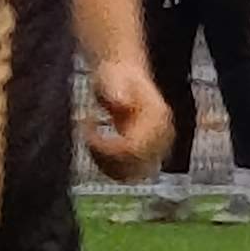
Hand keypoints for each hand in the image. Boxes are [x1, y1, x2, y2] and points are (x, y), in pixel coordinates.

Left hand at [86, 59, 174, 182]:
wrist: (123, 76)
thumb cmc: (115, 75)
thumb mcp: (111, 79)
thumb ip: (116, 91)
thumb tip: (123, 103)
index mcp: (159, 117)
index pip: (134, 149)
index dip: (106, 147)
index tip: (86, 129)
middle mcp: (163, 136)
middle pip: (134, 166)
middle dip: (104, 155)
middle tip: (87, 134)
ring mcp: (158, 148)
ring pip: (130, 175)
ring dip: (104, 163)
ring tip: (90, 139)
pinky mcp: (148, 156)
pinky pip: (128, 175)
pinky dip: (108, 167)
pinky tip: (96, 148)